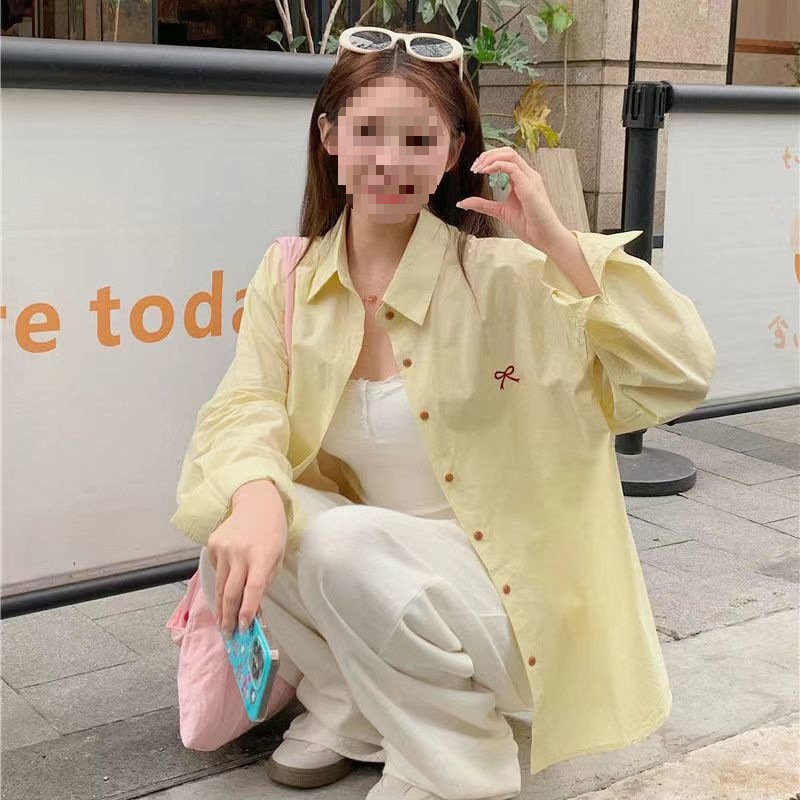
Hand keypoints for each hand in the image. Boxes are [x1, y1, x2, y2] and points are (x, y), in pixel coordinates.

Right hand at [206, 490, 286, 639]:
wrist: (256, 502)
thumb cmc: (272, 532)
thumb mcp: (277, 556)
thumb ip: (265, 582)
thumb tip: (254, 610)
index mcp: (261, 556)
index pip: (253, 589)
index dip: (247, 611)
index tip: (244, 629)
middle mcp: (240, 553)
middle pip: (230, 592)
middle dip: (228, 617)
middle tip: (228, 635)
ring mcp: (223, 548)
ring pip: (219, 585)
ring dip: (220, 607)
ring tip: (222, 623)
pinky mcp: (212, 545)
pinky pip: (216, 571)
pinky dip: (221, 581)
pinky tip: (227, 584)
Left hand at [456, 146, 570, 254]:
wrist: (544, 237)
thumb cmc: (529, 224)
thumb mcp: (500, 211)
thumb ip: (483, 204)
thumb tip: (462, 202)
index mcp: (522, 178)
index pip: (506, 157)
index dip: (489, 159)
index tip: (475, 169)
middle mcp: (528, 175)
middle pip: (508, 151)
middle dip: (488, 155)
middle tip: (474, 167)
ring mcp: (530, 179)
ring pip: (510, 155)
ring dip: (491, 159)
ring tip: (478, 168)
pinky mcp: (530, 187)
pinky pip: (513, 168)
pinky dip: (497, 166)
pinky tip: (487, 172)